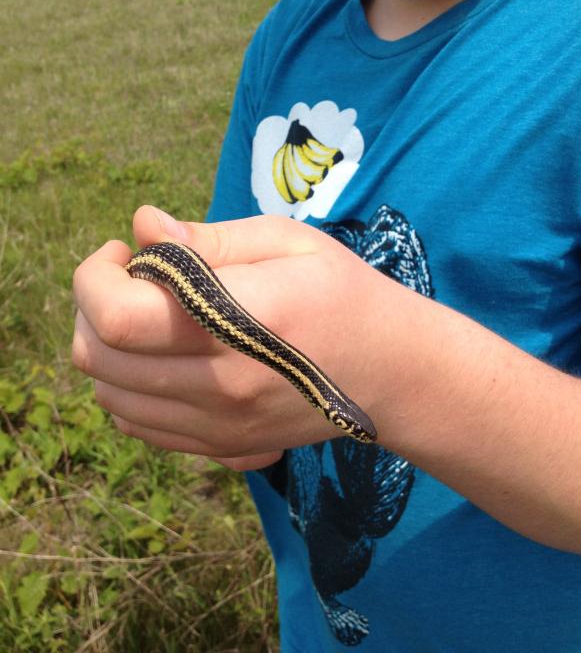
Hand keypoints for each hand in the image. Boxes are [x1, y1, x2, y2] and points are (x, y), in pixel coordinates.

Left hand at [72, 206, 383, 469]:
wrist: (394, 373)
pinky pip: (140, 426)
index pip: (118, 316)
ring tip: (148, 316)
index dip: (94, 277)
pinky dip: (130, 389)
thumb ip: (209, 237)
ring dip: (108, 349)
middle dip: (91, 306)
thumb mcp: (288, 243)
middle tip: (131, 277)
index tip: (122, 250)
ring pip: (110, 397)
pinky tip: (164, 357)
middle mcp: (219, 387)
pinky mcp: (223, 449)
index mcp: (235, 324)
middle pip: (98, 359)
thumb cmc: (344, 293)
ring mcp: (218, 427)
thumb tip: (142, 226)